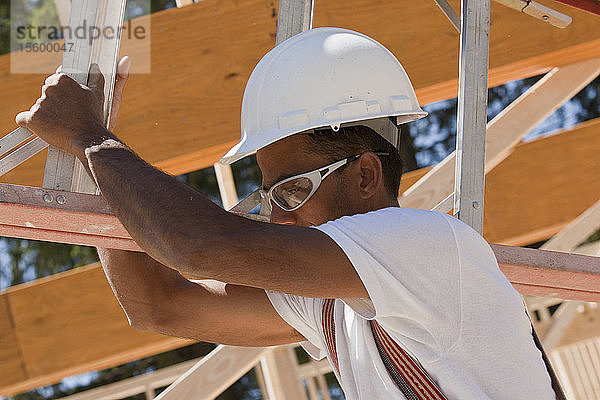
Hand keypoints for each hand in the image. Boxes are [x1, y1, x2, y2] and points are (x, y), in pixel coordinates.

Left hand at [15, 56, 129, 157]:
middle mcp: (49, 89)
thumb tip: (124, 60)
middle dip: (55, 103)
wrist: (91, 142)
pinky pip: (24, 119)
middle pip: (46, 94)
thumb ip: (113, 77)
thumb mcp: (106, 97)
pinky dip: (32, 125)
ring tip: (62, 125)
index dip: (65, 94)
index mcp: (63, 80)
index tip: (70, 104)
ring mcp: (39, 104)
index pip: (57, 81)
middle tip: (69, 115)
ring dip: (47, 115)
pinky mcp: (32, 119)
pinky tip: (46, 129)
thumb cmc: (98, 120)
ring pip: (38, 107)